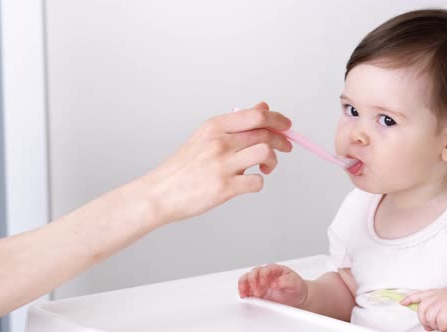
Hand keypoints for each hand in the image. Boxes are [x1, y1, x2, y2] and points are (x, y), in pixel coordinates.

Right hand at [141, 101, 292, 224]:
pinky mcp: (224, 187)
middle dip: (282, 141)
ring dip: (273, 161)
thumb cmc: (183, 166)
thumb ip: (235, 123)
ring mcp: (222, 165)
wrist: (161, 192)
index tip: (286, 126)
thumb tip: (262, 107)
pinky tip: (249, 182)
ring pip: (265, 153)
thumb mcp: (206, 136)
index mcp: (214, 127)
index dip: (277, 119)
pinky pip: (256, 181)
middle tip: (286, 147)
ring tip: (265, 167)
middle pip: (265, 133)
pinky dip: (258, 182)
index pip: (256, 115)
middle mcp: (219, 142)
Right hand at [238, 264, 307, 307]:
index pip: (265, 269)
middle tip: (256, 289)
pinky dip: (243, 291)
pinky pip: (246, 289)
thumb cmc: (296, 287)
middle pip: (254, 272)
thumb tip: (275, 283)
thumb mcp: (295, 283)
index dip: (263, 276)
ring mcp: (260, 282)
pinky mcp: (256, 291)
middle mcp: (266, 274)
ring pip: (247, 279)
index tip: (264, 284)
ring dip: (244, 285)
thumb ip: (286, 281)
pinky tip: (244, 296)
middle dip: (252, 280)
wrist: (297, 296)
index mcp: (275, 269)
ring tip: (245, 292)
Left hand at [400, 287, 446, 331]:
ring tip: (443, 326)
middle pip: (421, 310)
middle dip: (424, 321)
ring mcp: (443, 301)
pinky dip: (443, 327)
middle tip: (432, 327)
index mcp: (438, 292)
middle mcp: (438, 295)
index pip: (419, 294)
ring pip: (429, 317)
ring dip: (434, 326)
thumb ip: (438, 303)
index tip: (402, 303)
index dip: (409, 299)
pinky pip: (439, 322)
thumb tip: (428, 320)